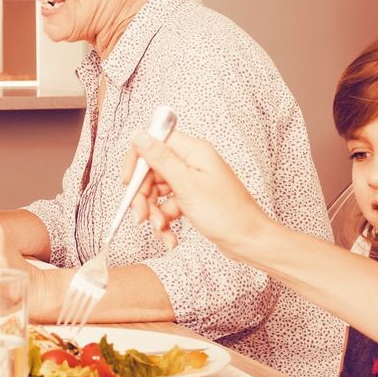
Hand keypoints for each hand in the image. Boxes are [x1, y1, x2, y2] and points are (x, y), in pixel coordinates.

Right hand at [125, 129, 268, 253]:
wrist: (249, 241)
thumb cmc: (227, 213)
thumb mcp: (187, 185)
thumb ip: (160, 159)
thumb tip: (139, 135)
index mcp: (192, 151)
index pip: (153, 143)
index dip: (137, 163)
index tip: (128, 183)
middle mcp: (191, 162)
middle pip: (151, 171)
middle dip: (143, 196)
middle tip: (141, 217)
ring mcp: (191, 181)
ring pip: (157, 191)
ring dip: (153, 213)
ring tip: (161, 230)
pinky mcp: (191, 199)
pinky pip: (167, 206)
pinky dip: (165, 221)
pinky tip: (169, 237)